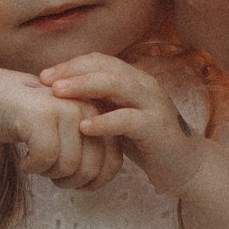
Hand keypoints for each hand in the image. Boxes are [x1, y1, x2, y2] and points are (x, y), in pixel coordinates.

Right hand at [0, 70, 119, 189]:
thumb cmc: (35, 124)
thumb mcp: (69, 135)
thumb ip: (90, 150)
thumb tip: (100, 179)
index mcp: (101, 115)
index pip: (113, 161)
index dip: (96, 182)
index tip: (76, 185)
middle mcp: (88, 108)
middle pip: (91, 168)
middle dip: (70, 181)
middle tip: (52, 176)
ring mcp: (66, 108)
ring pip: (68, 165)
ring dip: (49, 174)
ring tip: (37, 164)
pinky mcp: (43, 113)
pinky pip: (46, 158)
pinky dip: (32, 167)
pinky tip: (24, 161)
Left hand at [40, 56, 209, 200]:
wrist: (185, 167)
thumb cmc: (146, 143)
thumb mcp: (118, 118)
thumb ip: (98, 104)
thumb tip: (58, 98)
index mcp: (134, 80)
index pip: (99, 61)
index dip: (70, 64)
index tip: (43, 76)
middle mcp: (144, 85)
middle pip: (105, 67)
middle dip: (72, 71)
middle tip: (45, 80)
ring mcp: (152, 104)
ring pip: (116, 85)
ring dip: (84, 86)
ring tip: (58, 94)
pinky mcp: (157, 127)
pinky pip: (127, 119)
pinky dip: (104, 121)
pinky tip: (83, 127)